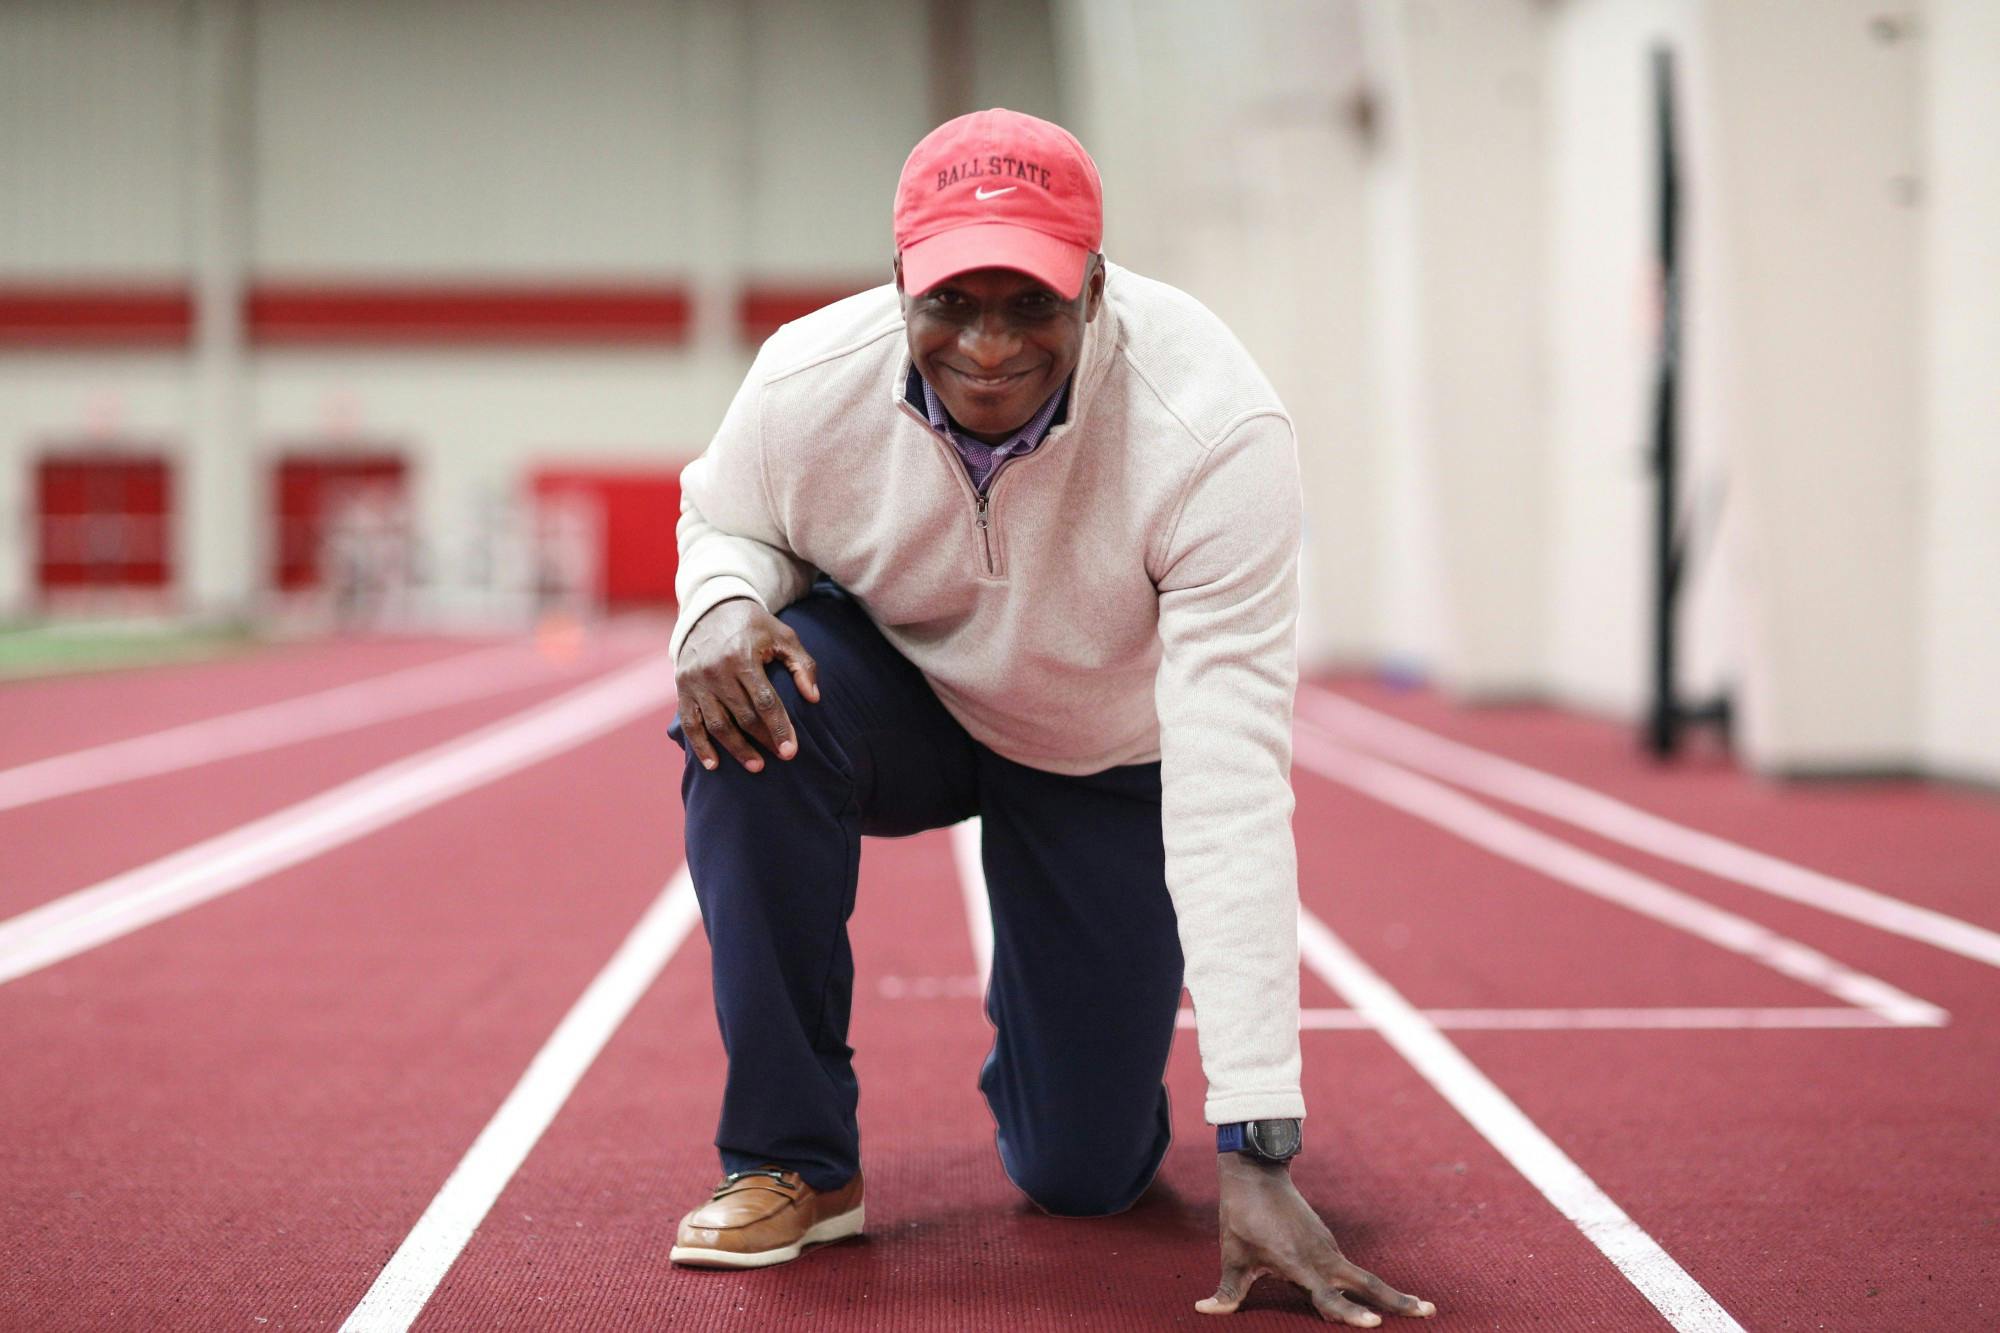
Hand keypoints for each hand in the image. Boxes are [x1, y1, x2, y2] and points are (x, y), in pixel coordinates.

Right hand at [674, 597, 818, 772]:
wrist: (710, 609)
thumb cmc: (754, 626)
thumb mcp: (783, 636)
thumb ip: (803, 664)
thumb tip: (814, 698)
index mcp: (742, 657)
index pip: (765, 701)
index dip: (779, 728)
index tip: (791, 751)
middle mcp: (716, 671)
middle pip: (742, 716)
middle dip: (763, 741)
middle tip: (781, 758)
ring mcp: (696, 681)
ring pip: (717, 725)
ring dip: (736, 749)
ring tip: (756, 766)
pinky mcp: (682, 688)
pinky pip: (690, 724)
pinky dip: (700, 746)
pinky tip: (714, 765)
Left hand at [1199, 1155, 1435, 1325]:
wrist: (1256, 1173)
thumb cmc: (1243, 1216)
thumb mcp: (1232, 1254)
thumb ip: (1227, 1289)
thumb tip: (1204, 1310)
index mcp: (1298, 1264)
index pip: (1328, 1298)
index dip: (1350, 1314)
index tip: (1375, 1324)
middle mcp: (1321, 1257)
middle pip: (1367, 1284)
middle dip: (1397, 1300)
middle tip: (1429, 1312)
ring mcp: (1327, 1248)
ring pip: (1362, 1276)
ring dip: (1389, 1293)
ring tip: (1419, 1307)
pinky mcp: (1326, 1242)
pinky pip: (1349, 1269)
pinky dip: (1367, 1286)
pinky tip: (1381, 1300)